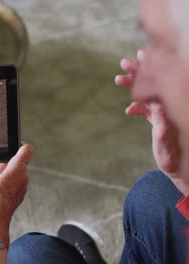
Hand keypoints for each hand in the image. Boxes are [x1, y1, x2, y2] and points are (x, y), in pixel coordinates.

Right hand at [0, 144, 33, 243]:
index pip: (27, 150)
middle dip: (4, 163)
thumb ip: (1, 165)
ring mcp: (23, 186)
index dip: (20, 144)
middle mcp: (24, 177)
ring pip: (14, 172)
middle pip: (18, 162)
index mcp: (18, 169)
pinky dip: (5, 181)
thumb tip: (5, 161)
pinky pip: (14, 182)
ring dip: (3, 173)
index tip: (13, 145)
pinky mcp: (19, 194)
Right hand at [115, 50, 179, 176]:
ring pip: (149, 92)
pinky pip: (147, 106)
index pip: (162, 84)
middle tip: (124, 63)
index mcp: (172, 109)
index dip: (151, 70)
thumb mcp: (166, 148)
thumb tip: (157, 112)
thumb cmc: (174, 160)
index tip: (140, 59)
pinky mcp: (159, 119)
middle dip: (139, 72)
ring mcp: (165, 112)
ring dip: (135, 85)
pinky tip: (128, 111)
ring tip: (118, 79)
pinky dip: (137, 105)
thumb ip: (162, 131)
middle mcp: (170, 107)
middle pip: (156, 83)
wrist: (179, 170)